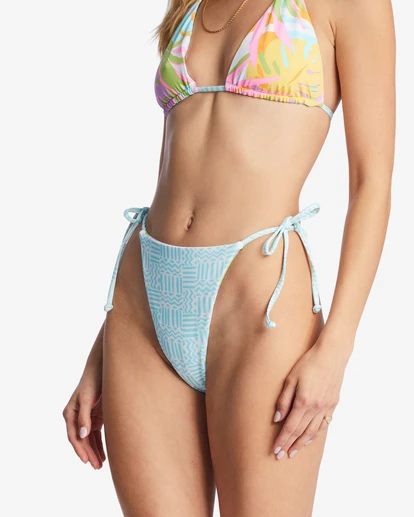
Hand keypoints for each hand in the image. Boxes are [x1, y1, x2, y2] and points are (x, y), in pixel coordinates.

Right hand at [63, 366, 104, 469]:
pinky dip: (98, 444)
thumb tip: (82, 435)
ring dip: (94, 452)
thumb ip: (84, 417)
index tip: (86, 460)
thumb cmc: (92, 382)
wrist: (101, 370)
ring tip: (100, 465)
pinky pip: (95, 435)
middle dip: (88, 454)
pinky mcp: (95, 417)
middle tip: (96, 467)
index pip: (74, 436)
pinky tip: (103, 455)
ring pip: (89, 439)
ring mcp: (86, 418)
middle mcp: (76, 417)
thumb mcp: (87, 399)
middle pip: (82, 440)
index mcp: (70, 413)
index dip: (80, 449)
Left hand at [272, 337, 350, 459]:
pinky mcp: (333, 404)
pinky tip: (310, 438)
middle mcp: (316, 408)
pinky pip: (324, 424)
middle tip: (281, 456)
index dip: (282, 440)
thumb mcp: (291, 378)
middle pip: (301, 432)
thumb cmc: (308, 363)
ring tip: (294, 451)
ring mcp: (326, 407)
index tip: (275, 450)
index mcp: (303, 402)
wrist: (332, 355)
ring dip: (302, 443)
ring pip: (313, 431)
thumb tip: (277, 419)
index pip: (290, 427)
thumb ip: (284, 400)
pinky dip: (315, 434)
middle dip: (290, 445)